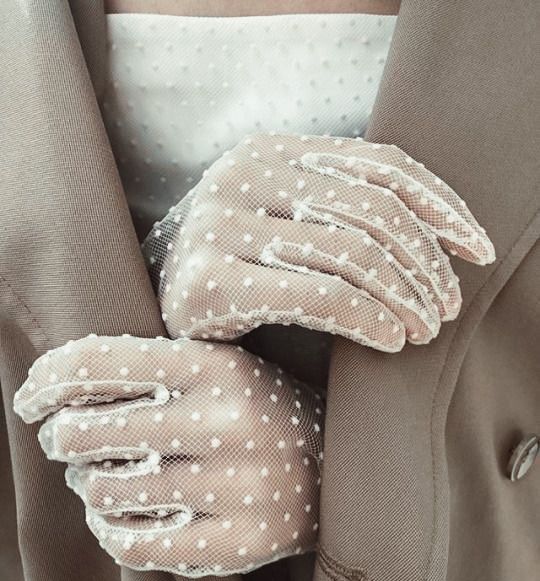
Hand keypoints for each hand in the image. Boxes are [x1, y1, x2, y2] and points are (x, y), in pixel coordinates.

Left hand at [13, 335, 323, 575]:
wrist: (336, 468)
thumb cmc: (261, 412)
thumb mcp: (220, 367)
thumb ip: (150, 367)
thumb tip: (57, 385)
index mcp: (215, 366)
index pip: (97, 362)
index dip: (46, 379)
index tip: (31, 398)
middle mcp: (224, 422)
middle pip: (86, 432)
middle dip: (62, 439)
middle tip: (70, 443)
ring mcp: (233, 487)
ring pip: (106, 493)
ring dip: (89, 486)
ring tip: (104, 479)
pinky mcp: (239, 543)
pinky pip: (134, 546)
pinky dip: (110, 531)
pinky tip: (118, 518)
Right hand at [143, 133, 494, 352]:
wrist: (158, 304)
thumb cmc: (237, 269)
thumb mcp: (292, 225)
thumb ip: (345, 211)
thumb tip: (440, 232)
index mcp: (271, 152)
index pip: (380, 166)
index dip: (441, 207)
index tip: (475, 250)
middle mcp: (243, 174)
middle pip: (372, 211)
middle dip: (425, 263)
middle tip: (445, 306)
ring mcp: (221, 223)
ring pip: (351, 253)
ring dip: (403, 296)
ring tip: (425, 328)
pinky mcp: (211, 279)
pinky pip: (319, 294)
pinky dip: (368, 318)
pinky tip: (391, 340)